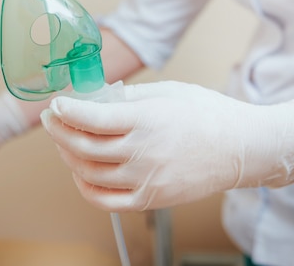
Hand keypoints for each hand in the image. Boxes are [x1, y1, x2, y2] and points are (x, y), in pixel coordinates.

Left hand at [39, 81, 293, 210]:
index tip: (55, 105)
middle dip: (59, 131)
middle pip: (83, 146)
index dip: (66, 111)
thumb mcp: (167, 92)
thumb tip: (96, 99)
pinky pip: (105, 200)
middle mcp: (142, 152)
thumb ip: (128, 97)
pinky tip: (81, 173)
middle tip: (52, 120)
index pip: (91, 118)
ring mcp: (146, 179)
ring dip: (69, 156)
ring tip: (65, 143)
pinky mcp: (151, 199)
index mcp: (146, 120)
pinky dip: (85, 187)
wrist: (242, 148)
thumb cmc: (208, 114)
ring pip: (89, 173)